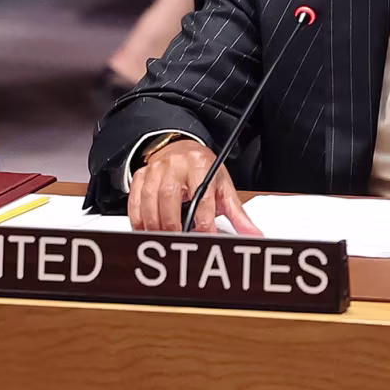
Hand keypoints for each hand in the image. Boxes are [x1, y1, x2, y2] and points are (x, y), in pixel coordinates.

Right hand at [127, 139, 260, 233]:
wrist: (182, 148)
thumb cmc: (204, 170)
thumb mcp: (223, 187)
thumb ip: (238, 214)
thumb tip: (254, 234)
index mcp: (202, 166)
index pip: (203, 198)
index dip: (204, 223)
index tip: (206, 239)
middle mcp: (177, 165)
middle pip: (170, 197)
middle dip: (173, 224)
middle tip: (178, 242)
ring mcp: (157, 169)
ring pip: (150, 200)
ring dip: (155, 225)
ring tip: (163, 239)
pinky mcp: (142, 175)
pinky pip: (136, 199)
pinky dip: (139, 219)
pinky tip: (147, 230)